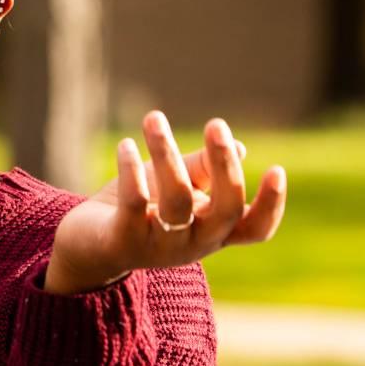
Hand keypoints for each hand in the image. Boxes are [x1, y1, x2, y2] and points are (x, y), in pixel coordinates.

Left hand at [44, 113, 286, 295]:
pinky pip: (134, 202)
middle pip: (224, 211)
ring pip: (177, 201)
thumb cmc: (140, 208)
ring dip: (167, 153)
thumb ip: (203, 169)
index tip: (276, 169)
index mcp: (213, 230)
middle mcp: (194, 244)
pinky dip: (131, 169)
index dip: (271, 205)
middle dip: (224, 165)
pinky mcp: (124, 241)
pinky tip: (125, 144)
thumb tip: (239, 146)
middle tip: (216, 124)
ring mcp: (160, 247)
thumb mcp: (176, 184)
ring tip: (153, 118)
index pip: (255, 228)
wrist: (87, 246)